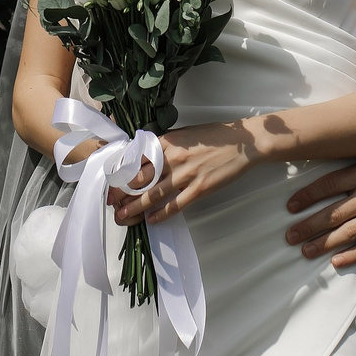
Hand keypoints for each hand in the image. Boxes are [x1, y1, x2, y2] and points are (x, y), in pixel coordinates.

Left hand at [112, 121, 260, 224]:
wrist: (244, 143)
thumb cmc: (214, 137)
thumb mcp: (184, 134)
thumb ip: (165, 147)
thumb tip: (145, 159)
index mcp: (167, 142)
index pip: (136, 159)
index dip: (121, 173)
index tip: (112, 182)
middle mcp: (174, 158)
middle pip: (140, 179)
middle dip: (123, 193)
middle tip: (112, 204)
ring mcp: (187, 174)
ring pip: (154, 194)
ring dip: (136, 208)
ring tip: (123, 217)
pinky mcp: (200, 188)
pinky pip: (176, 205)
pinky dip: (162, 214)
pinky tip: (152, 220)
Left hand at [283, 149, 355, 267]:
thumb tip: (336, 178)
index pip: (328, 185)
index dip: (307, 195)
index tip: (290, 205)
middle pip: (331, 214)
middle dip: (307, 226)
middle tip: (289, 236)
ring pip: (346, 233)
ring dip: (323, 243)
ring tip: (305, 251)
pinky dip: (352, 255)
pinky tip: (336, 262)